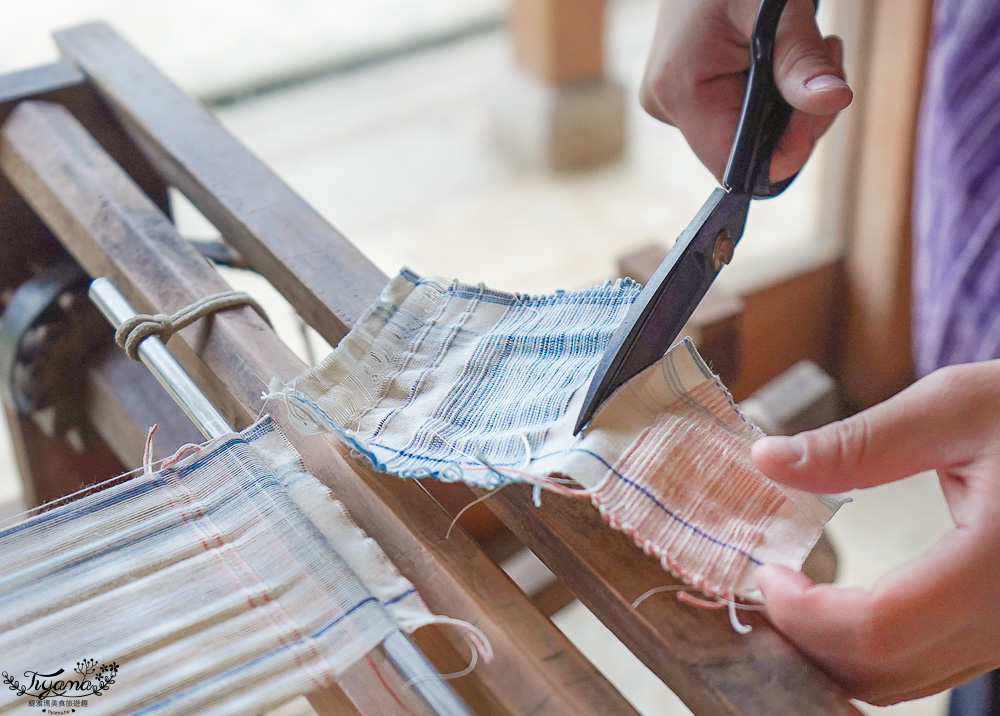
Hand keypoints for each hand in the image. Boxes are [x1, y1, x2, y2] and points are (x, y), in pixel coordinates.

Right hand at [640, 0, 851, 182]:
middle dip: (799, 117)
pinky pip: (740, 118)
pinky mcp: (686, 95)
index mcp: (678, 91)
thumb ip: (799, 61)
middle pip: (748, 152)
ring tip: (813, 47)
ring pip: (750, 137)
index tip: (821, 101)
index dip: (786, 148)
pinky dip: (776, 95)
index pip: (735, 166)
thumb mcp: (775, 9)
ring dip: (794, 103)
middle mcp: (667, 106)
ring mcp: (673, 102)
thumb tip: (834, 102)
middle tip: (825, 56)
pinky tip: (786, 56)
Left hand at [751, 361, 999, 704]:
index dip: (805, 614)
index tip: (764, 574)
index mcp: (998, 562)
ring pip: (904, 682)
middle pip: (884, 671)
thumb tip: (766, 461)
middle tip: (765, 587)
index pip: (880, 626)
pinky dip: (870, 651)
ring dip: (834, 652)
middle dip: (807, 640)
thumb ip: (859, 443)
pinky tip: (838, 607)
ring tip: (792, 596)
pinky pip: (930, 666)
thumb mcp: (957, 406)